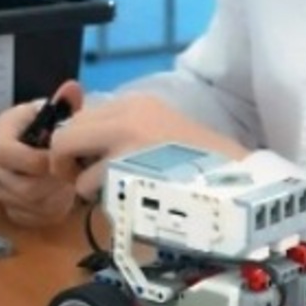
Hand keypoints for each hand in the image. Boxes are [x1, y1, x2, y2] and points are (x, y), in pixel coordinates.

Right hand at [0, 81, 87, 227]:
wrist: (42, 149)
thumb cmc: (48, 129)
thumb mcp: (55, 112)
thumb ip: (65, 103)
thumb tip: (73, 88)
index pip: (6, 153)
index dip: (35, 160)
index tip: (59, 159)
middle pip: (21, 187)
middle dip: (52, 183)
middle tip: (72, 174)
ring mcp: (0, 190)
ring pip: (29, 205)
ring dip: (56, 197)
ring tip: (69, 182)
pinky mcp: (11, 210)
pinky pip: (31, 219)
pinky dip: (51, 211)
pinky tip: (60, 196)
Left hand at [47, 93, 247, 200]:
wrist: (239, 184)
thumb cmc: (204, 164)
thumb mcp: (162, 129)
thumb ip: (124, 129)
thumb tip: (81, 143)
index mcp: (137, 103)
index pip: (80, 116)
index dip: (76, 142)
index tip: (85, 160)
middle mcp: (127, 116)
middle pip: (65, 137)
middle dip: (68, 163)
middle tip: (87, 182)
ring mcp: (125, 145)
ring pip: (76, 169)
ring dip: (89, 187)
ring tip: (120, 193)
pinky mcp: (126, 175)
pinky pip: (92, 190)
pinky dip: (104, 202)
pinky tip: (131, 202)